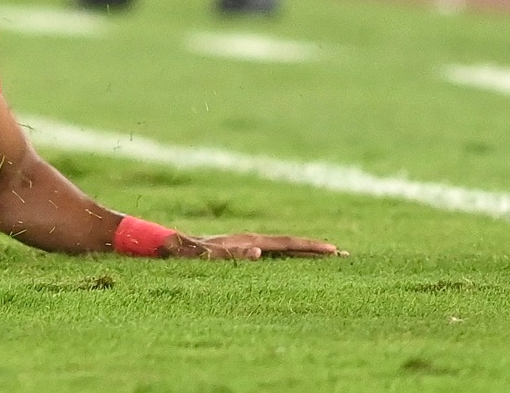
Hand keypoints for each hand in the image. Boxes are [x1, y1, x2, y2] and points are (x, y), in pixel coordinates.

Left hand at [161, 231, 344, 259]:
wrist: (164, 244)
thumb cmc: (180, 250)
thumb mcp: (203, 254)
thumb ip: (226, 254)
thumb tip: (258, 253)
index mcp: (246, 240)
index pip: (285, 243)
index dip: (309, 247)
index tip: (333, 251)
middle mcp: (250, 241)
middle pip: (290, 245)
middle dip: (316, 250)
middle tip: (345, 256)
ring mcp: (246, 247)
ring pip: (283, 251)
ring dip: (306, 256)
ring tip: (332, 260)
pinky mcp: (241, 255)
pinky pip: (271, 259)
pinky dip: (289, 262)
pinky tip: (300, 268)